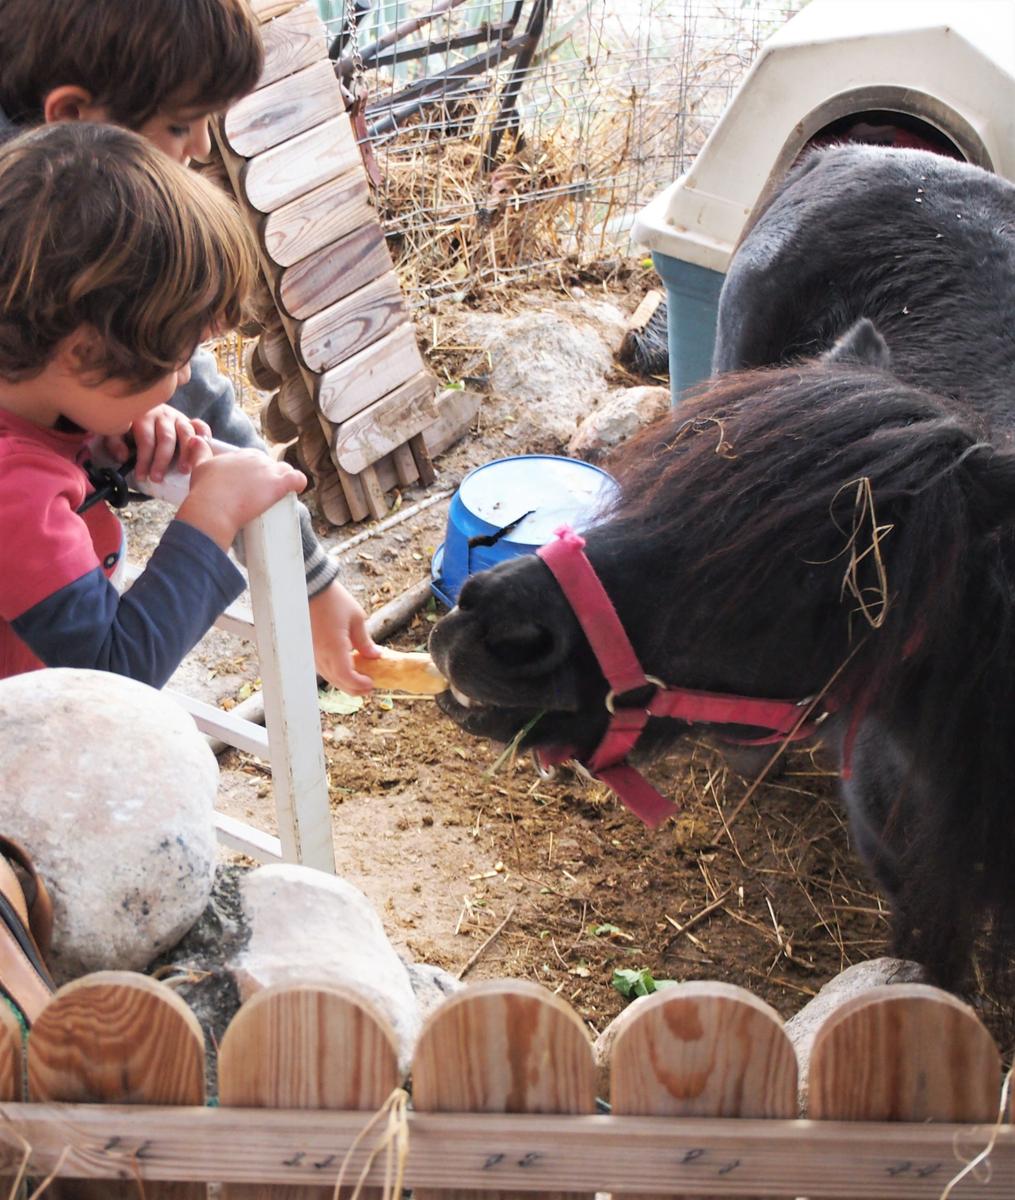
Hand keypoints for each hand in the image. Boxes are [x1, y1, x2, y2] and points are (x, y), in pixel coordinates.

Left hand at [102, 405, 211, 482]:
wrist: (137, 403)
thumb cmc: (128, 427)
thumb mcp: (114, 432)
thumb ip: (115, 442)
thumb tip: (123, 456)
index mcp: (142, 416)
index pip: (146, 440)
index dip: (143, 460)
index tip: (141, 477)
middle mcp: (161, 414)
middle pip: (166, 438)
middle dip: (162, 460)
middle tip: (158, 478)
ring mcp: (177, 416)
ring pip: (185, 432)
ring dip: (186, 453)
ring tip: (184, 470)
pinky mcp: (187, 420)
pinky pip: (199, 424)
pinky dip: (204, 434)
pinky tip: (203, 448)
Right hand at [176, 440, 306, 549]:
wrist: (212, 508)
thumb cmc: (205, 491)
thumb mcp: (200, 466)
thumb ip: (199, 452)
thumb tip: (196, 438)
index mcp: (242, 454)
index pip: (256, 460)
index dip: (256, 472)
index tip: (252, 485)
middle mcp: (257, 459)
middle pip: (271, 466)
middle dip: (269, 478)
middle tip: (261, 494)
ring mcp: (269, 471)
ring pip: (286, 471)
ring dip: (285, 480)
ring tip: (278, 495)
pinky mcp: (278, 485)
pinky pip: (298, 479)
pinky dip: (300, 483)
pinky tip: (298, 490)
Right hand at [308, 580, 378, 693]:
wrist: (310, 588)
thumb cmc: (334, 600)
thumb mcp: (356, 618)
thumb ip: (365, 641)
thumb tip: (376, 656)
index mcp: (334, 647)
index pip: (346, 677)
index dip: (359, 684)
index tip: (372, 684)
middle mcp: (320, 654)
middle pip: (337, 681)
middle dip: (354, 688)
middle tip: (369, 687)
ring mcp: (312, 653)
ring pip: (328, 677)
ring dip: (344, 682)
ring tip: (359, 680)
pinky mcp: (308, 649)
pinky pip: (322, 668)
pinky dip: (334, 673)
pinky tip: (345, 669)